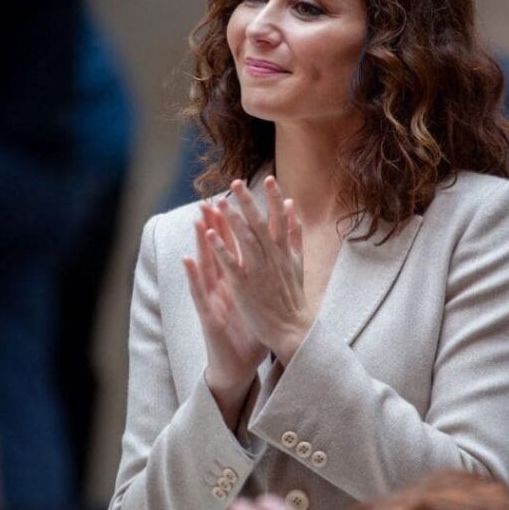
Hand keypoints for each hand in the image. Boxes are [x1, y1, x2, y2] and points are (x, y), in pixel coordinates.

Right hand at [184, 202, 265, 426]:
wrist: (236, 365)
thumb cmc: (250, 333)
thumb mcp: (261, 302)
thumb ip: (267, 279)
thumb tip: (281, 260)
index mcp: (238, 281)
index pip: (235, 247)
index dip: (235, 224)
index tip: (235, 200)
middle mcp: (223, 286)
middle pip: (219, 251)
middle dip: (215, 225)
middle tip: (210, 199)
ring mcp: (214, 298)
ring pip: (206, 265)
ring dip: (201, 242)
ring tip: (197, 219)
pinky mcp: (208, 314)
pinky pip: (199, 292)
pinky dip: (193, 275)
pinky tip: (187, 259)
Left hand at [207, 176, 306, 363]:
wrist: (292, 330)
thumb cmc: (293, 297)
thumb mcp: (298, 262)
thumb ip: (294, 233)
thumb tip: (292, 206)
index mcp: (284, 251)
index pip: (280, 219)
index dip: (274, 198)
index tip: (269, 179)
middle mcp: (272, 257)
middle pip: (259, 224)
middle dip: (248, 203)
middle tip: (236, 182)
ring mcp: (258, 271)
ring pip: (245, 240)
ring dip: (231, 220)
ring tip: (219, 203)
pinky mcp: (244, 285)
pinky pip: (231, 263)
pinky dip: (221, 247)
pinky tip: (209, 234)